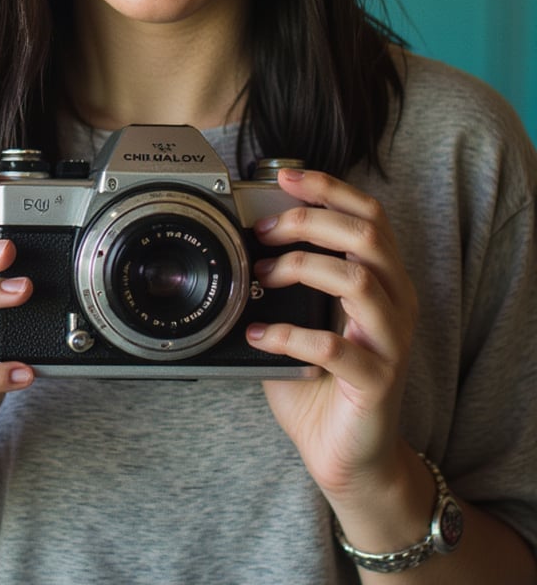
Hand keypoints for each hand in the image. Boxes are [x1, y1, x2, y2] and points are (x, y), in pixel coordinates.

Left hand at [246, 168, 417, 506]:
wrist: (348, 458)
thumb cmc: (320, 382)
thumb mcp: (303, 319)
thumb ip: (285, 284)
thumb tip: (238, 245)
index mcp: (383, 279)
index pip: (369, 215)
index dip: (330, 188)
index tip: (286, 177)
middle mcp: (396, 302)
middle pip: (366, 236)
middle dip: (310, 221)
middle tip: (266, 232)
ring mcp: (391, 342)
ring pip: (358, 280)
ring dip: (301, 268)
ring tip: (262, 277)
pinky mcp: (377, 381)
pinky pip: (333, 346)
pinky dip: (287, 334)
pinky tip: (259, 336)